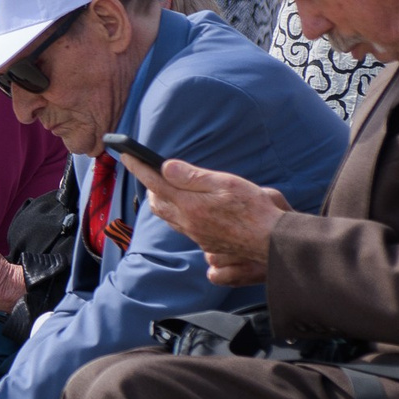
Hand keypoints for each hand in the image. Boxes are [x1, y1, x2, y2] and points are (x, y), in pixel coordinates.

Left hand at [117, 153, 287, 287]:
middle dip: (150, 186)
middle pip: (157, 203)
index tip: (127, 155)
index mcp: (190, 205)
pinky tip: (188, 207)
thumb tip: (165, 167)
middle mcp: (188, 222)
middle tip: (151, 170)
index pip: (155, 182)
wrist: (271, 241)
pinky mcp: (206, 243)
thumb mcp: (225, 183)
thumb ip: (192, 176)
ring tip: (166, 187)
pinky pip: (182, 227)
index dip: (138, 167)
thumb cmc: (254, 209)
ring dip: (162, 201)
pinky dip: (177, 213)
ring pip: (168, 217)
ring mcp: (196, 235)